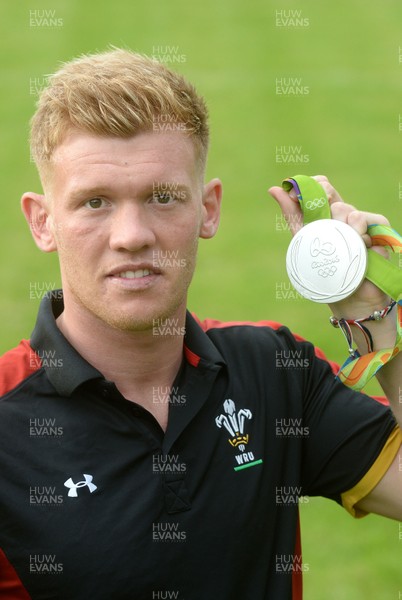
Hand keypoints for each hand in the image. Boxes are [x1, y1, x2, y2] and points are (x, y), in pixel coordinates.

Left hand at [268, 175, 390, 316]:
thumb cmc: (324, 272)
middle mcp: (345, 218)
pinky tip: (361, 251)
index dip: (317, 186)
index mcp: (326, 216)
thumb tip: (273, 188)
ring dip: (345, 230)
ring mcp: (364, 226)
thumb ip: (291, 213)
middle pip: (337, 200)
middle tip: (325, 229)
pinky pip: (372, 222)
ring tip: (343, 249)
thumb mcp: (303, 239)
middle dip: (328, 214)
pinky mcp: (380, 234)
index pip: (324, 187)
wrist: (349, 300)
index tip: (305, 196)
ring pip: (353, 212)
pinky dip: (363, 238)